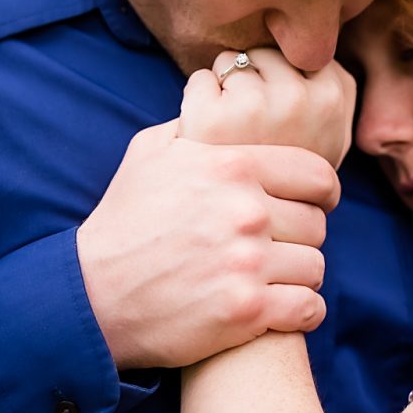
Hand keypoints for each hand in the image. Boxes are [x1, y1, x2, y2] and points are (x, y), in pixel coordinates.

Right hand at [76, 119, 337, 369]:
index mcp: (232, 165)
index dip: (321, 192)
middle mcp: (246, 210)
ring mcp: (248, 262)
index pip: (317, 175)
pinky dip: (301, 312)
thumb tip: (225, 100)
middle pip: (317, 224)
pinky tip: (282, 309)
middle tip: (282, 248)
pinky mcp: (246, 310)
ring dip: (300, 276)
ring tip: (276, 279)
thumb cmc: (122, 221)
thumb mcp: (150, 152)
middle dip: (303, 237)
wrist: (91, 294)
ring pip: (315, 267)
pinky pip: (309, 308)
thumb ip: (197, 123)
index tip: (314, 205)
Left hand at [180, 48, 356, 168]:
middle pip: (265, 53)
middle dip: (254, 77)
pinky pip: (200, 80)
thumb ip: (331, 88)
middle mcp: (299, 101)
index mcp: (333, 98)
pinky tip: (208, 133)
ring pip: (231, 62)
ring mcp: (257, 109)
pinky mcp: (213, 117)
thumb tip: (312, 40)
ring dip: (224, 89)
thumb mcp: (328, 134)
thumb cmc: (283, 171)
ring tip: (232, 132)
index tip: (282, 114)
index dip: (284, 78)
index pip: (300, 52)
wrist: (234, 225)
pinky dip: (197, 100)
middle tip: (253, 126)